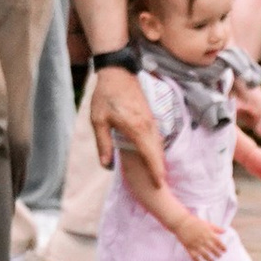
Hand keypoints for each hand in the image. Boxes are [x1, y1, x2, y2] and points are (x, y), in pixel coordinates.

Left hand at [88, 62, 163, 182]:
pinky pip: (156, 137)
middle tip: (161, 187)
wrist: (118, 73)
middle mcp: (147, 125)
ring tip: (160, 176)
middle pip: (157, 152)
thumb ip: (103, 143)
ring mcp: (151, 120)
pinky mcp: (150, 116)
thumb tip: (107, 165)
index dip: (155, 171)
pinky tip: (155, 156)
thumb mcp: (98, 120)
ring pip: (158, 145)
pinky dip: (157, 149)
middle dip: (160, 170)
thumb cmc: (105, 96)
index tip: (160, 185)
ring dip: (159, 160)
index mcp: (136, 128)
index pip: (150, 154)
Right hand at [166, 202, 228, 260]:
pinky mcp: (189, 247)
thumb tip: (224, 231)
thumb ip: (216, 228)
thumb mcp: (207, 224)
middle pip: (213, 250)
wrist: (181, 222)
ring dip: (209, 260)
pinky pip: (194, 257)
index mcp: (208, 233)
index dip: (222, 248)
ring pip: (205, 255)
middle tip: (219, 256)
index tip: (224, 251)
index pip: (218, 243)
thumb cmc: (194, 222)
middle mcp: (203, 240)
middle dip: (217, 254)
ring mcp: (196, 244)